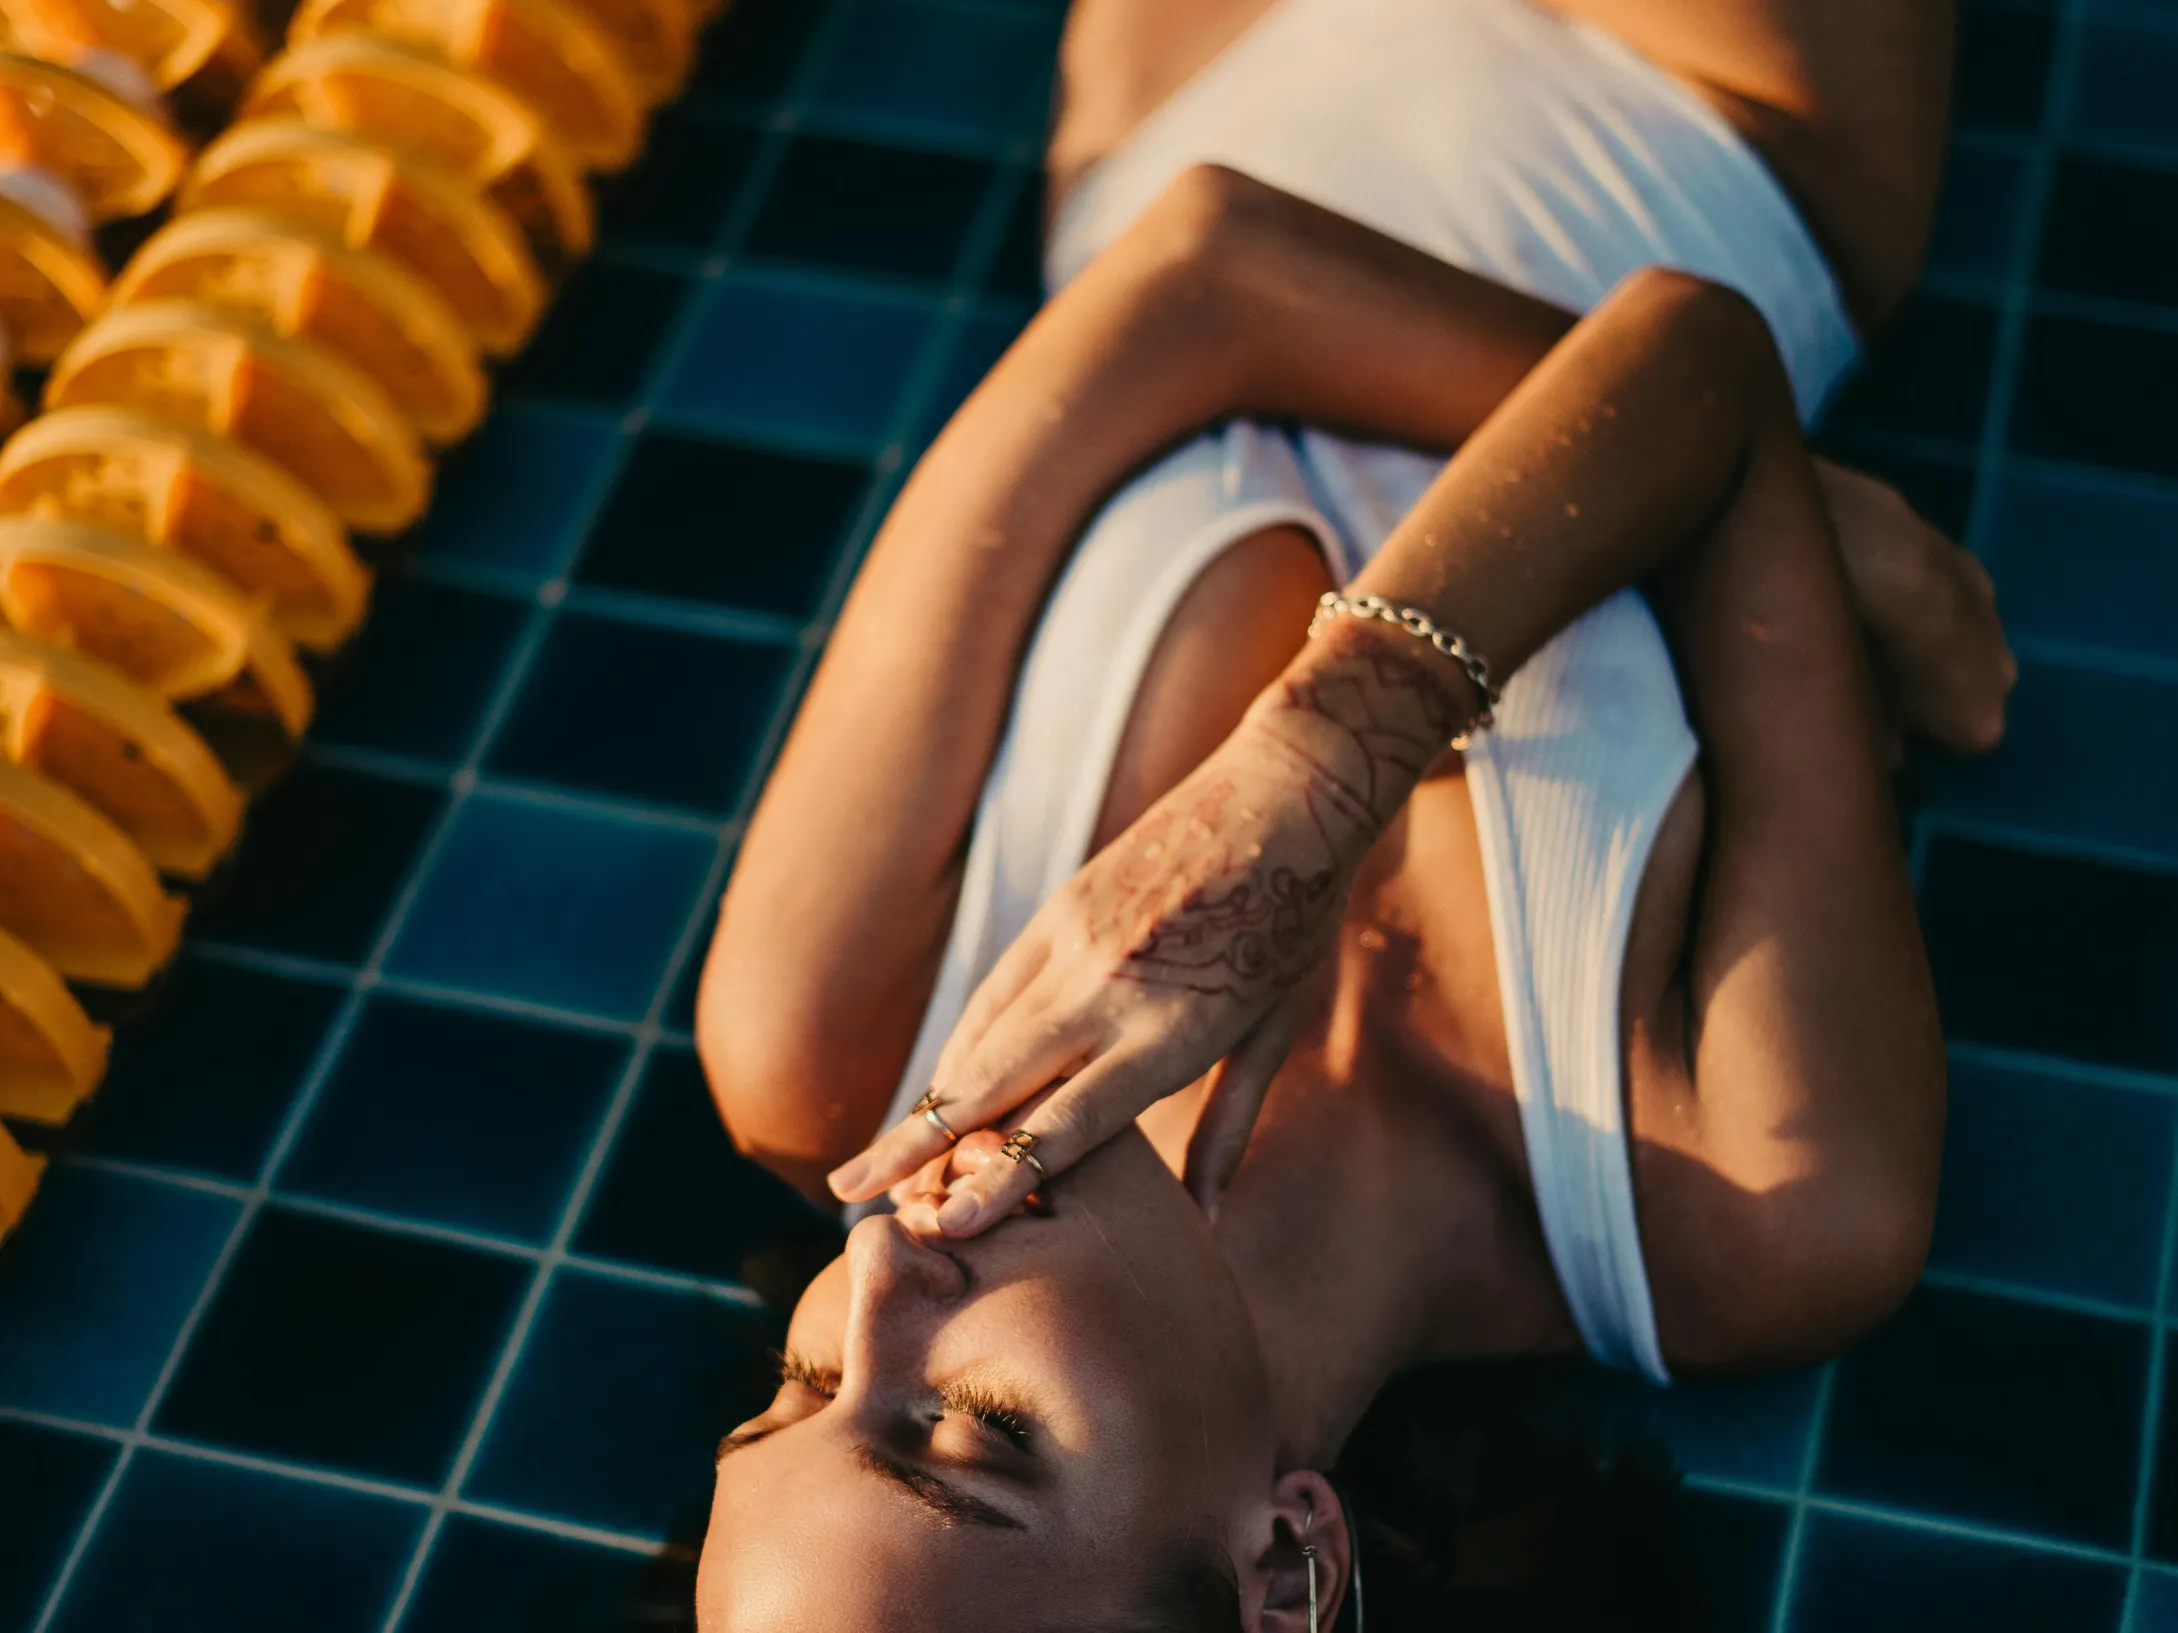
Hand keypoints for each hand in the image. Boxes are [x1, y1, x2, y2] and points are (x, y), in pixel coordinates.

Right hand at [827, 625, 1478, 1232]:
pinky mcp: (1060, 908)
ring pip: (981, 1038)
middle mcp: (1107, 992)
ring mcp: (1074, 944)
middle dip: (918, 1147)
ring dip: (925, 1103)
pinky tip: (936, 1088)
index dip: (1002, 1178)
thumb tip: (1211, 1224)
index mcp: (1170, 1034)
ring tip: (873, 1158)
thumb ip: (1229, 1130)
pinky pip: (996, 991)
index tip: (950, 1226)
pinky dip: (961, 1045)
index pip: (1068, 1124)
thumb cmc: (1295, 925)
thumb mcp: (1274, 1033)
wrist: (1288, 794)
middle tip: (853, 1196)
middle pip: (992, 1084)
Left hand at [1814, 458, 2014, 756]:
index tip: (1882, 726)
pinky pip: (1948, 596)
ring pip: (1963, 643)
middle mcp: (2004, 673)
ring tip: (1871, 629)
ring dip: (1929, 642)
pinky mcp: (1971, 560)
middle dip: (1929, 693)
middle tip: (1874, 680)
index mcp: (1981, 721)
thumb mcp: (1846, 715)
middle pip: (1967, 695)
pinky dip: (1922, 598)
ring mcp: (1993, 614)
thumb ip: (1872, 747)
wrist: (1854, 547)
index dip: (1918, 739)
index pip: (1958, 749)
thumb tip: (1885, 756)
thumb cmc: (1848, 648)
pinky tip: (1875, 584)